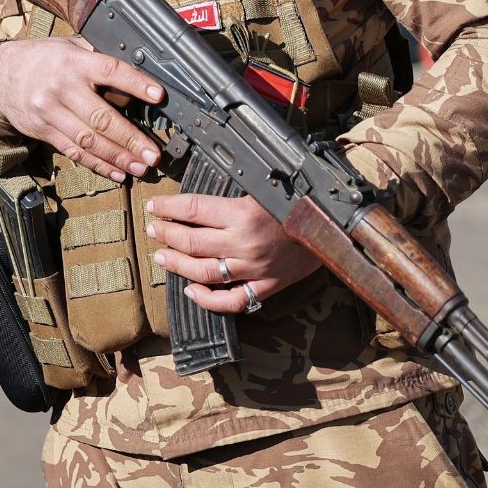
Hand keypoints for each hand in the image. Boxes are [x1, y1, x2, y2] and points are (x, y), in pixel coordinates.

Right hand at [0, 37, 163, 181]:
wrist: (0, 74)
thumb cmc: (43, 58)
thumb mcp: (69, 46)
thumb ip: (97, 58)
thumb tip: (135, 71)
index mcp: (73, 62)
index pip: (110, 71)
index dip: (135, 84)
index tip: (158, 95)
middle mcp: (61, 87)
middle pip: (101, 117)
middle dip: (130, 139)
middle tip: (152, 154)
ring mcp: (50, 112)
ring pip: (88, 140)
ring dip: (117, 157)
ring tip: (140, 167)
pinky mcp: (43, 131)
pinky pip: (73, 152)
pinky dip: (97, 164)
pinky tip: (116, 172)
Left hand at [145, 193, 321, 314]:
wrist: (334, 230)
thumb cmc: (299, 204)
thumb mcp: (266, 188)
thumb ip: (235, 190)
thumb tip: (204, 186)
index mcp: (243, 214)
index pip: (193, 209)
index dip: (168, 207)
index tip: (155, 205)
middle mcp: (244, 243)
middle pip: (191, 241)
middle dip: (165, 233)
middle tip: (153, 228)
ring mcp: (252, 269)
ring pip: (202, 271)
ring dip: (177, 264)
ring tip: (162, 256)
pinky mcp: (264, 287)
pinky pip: (230, 301)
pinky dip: (207, 300)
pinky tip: (191, 291)